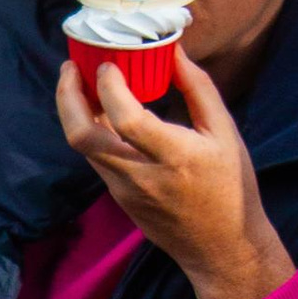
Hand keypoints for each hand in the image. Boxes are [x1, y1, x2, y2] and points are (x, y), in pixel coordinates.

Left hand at [52, 46, 294, 298]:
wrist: (220, 247)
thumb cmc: (230, 186)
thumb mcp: (225, 133)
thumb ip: (198, 89)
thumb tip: (174, 51)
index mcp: (174, 156)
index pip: (127, 119)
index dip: (109, 88)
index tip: (107, 64)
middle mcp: (141, 174)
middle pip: (83, 137)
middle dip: (67, 98)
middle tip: (70, 67)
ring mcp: (124, 190)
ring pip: (83, 148)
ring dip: (74, 111)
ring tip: (79, 81)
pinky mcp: (118, 197)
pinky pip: (95, 158)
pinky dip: (89, 129)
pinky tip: (97, 109)